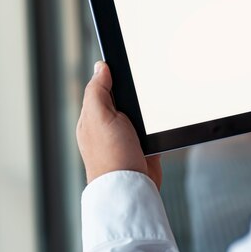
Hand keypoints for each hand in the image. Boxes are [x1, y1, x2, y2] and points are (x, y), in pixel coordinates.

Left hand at [76, 61, 161, 188]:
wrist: (132, 188)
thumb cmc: (111, 155)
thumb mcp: (99, 115)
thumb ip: (97, 90)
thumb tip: (100, 67)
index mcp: (92, 117)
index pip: (101, 88)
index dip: (113, 76)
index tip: (127, 64)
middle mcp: (107, 127)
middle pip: (124, 99)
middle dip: (134, 94)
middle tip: (142, 90)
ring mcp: (126, 138)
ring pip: (140, 113)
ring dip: (147, 112)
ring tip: (150, 113)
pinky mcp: (143, 147)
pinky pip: (152, 130)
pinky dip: (157, 127)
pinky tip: (158, 127)